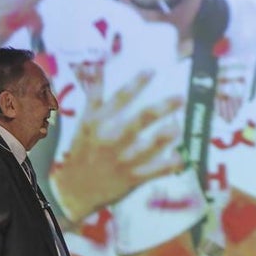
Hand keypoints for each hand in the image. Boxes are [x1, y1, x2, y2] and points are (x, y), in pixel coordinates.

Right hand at [50, 66, 184, 221]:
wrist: (74, 190)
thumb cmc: (82, 150)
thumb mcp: (84, 121)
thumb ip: (95, 94)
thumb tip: (99, 66)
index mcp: (100, 122)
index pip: (120, 97)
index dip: (137, 83)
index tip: (152, 70)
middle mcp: (112, 138)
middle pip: (141, 119)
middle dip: (163, 108)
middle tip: (181, 97)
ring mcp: (123, 159)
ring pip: (151, 145)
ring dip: (168, 135)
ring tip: (179, 126)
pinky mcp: (133, 177)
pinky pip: (156, 170)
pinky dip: (170, 164)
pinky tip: (181, 156)